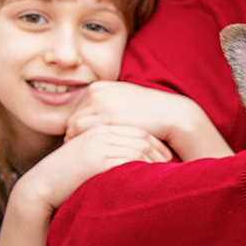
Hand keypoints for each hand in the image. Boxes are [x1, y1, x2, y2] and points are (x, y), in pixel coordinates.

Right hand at [17, 122, 171, 212]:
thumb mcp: (89, 160)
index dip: (156, 144)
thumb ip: (108, 154)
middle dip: (161, 152)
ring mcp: (98, 143)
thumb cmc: (66, 178)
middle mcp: (100, 131)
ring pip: (139, 149)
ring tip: (168, 176)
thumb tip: (134, 161)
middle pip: (142, 137)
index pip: (137, 131)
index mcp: (99, 127)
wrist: (41, 188)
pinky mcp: (96, 158)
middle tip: (175, 165)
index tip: (168, 157)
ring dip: (156, 162)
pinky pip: (130, 160)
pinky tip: (153, 180)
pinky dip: (145, 169)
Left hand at [65, 81, 229, 160]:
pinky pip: (82, 133)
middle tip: (82, 155)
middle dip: (76, 138)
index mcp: (99, 88)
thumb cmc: (150, 116)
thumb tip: (88, 129)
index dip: (79, 131)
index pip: (76, 113)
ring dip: (78, 143)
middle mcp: (96, 92)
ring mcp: (100, 102)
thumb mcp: (124, 107)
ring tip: (86, 158)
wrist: (173, 115)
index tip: (85, 146)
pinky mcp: (106, 116)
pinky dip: (83, 146)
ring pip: (73, 127)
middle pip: (71, 120)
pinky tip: (91, 157)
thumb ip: (106, 112)